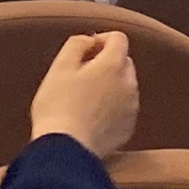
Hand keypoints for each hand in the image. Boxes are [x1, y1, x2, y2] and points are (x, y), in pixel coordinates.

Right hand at [29, 32, 139, 157]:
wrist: (65, 150)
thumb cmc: (57, 106)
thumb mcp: (60, 67)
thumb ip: (77, 44)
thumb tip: (90, 40)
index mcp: (113, 65)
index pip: (118, 38)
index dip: (101, 40)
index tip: (85, 51)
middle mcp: (129, 84)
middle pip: (123, 61)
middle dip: (105, 63)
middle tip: (80, 76)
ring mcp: (131, 108)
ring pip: (124, 86)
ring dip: (109, 86)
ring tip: (83, 99)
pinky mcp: (128, 128)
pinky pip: (123, 108)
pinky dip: (111, 107)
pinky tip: (90, 117)